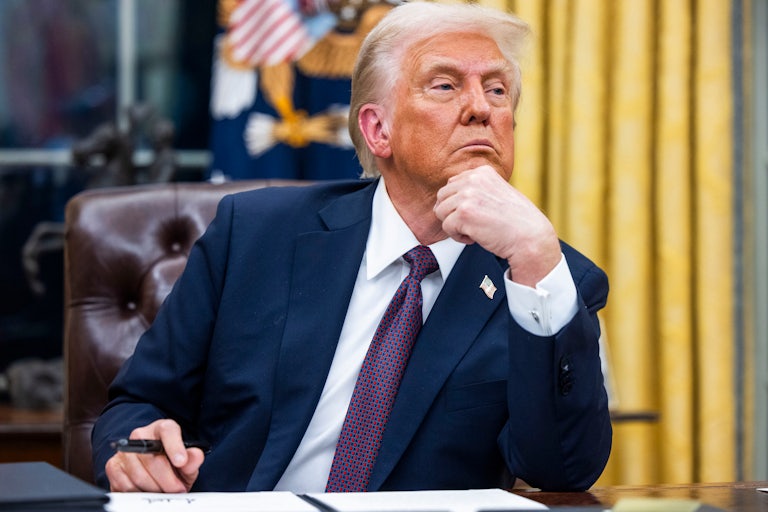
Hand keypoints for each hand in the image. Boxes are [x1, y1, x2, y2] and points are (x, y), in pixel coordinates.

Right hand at [105, 419, 204, 492]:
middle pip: (153, 459)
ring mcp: (124, 450)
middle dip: (168, 479)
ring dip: (154, 489)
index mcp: (162, 428)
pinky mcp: (113, 467)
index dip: (174, 446)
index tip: (181, 462)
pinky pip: (125, 485)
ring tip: (164, 491)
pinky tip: (149, 492)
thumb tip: (195, 455)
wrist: (154, 473)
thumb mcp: (187, 463)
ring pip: (139, 475)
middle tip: (177, 489)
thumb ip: (192, 459)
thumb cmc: (172, 465)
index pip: (167, 430)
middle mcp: (140, 435)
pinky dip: (139, 493)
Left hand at [434, 166, 561, 286]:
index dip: (458, 203)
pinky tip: (475, 237)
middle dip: (452, 213)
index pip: (452, 184)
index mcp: (482, 172)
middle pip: (442, 197)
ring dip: (455, 225)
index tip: (474, 214)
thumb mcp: (496, 193)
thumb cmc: (516, 220)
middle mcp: (474, 179)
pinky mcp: (464, 214)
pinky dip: (458, 236)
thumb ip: (476, 189)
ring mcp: (468, 195)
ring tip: (474, 230)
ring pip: (441, 212)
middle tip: (472, 223)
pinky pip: (446, 227)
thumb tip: (449, 197)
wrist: (529, 237)